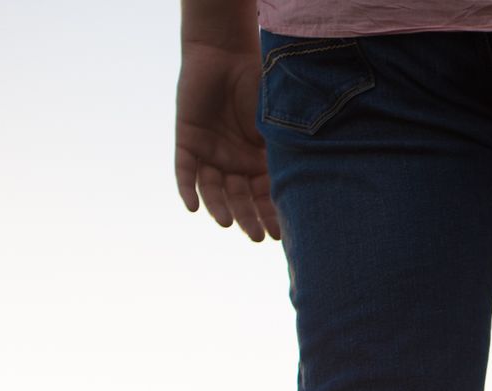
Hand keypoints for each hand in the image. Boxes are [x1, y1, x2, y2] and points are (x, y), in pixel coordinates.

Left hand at [175, 39, 279, 240]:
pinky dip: (187, 189)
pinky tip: (193, 207)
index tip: (281, 234)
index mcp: (260, 162)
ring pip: (214, 190)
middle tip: (256, 236)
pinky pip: (185, 172)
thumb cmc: (259, 85)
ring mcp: (211, 154)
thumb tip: (307, 186)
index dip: (273, 215)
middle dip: (249, 218)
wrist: (225, 53)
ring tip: (228, 223)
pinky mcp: (188, 141)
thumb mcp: (278, 124)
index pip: (266, 196)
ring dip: (220, 208)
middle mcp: (235, 163)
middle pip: (240, 199)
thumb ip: (285, 151)